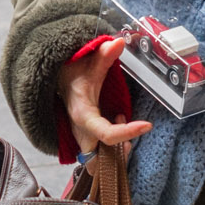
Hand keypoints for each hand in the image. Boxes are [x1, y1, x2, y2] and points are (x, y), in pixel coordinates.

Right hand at [57, 37, 151, 153]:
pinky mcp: (87, 140)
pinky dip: (112, 148)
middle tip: (130, 139)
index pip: (106, 134)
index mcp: (82, 116)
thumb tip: (119, 41)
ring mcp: (83, 139)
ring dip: (115, 153)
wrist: (58, 80)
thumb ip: (103, 56)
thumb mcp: (87, 65)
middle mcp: (81, 133)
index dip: (127, 133)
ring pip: (98, 163)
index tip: (147, 125)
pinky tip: (118, 123)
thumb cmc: (72, 75)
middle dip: (117, 157)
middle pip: (99, 162)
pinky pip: (99, 156)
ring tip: (123, 123)